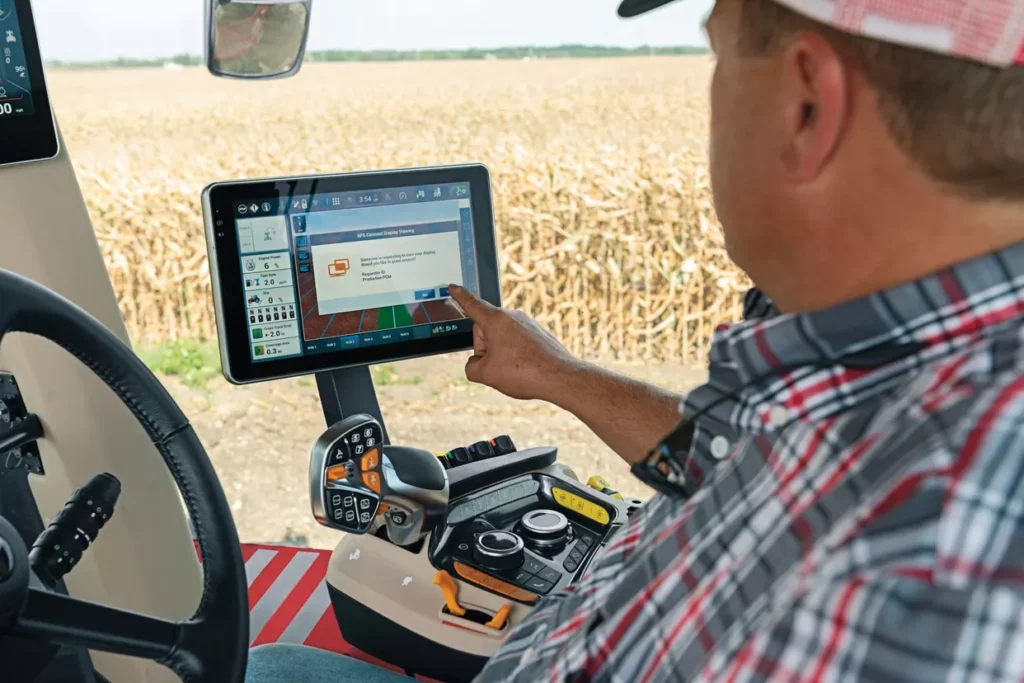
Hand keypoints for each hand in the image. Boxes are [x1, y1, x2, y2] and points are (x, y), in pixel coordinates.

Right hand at [448, 284, 578, 401]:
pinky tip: (525, 367)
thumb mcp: (485, 374)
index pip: (472, 305)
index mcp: (496, 320)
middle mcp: (512, 316)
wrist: (560, 377)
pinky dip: (516, 354)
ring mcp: (527, 323)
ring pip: (502, 337)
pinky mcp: (538, 332)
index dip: (459, 296)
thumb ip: (471, 366)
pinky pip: (517, 342)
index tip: (453, 287)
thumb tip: (477, 363)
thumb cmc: (524, 372)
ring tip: (515, 369)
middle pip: (486, 330)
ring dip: (501, 353)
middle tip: (497, 366)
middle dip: (485, 347)